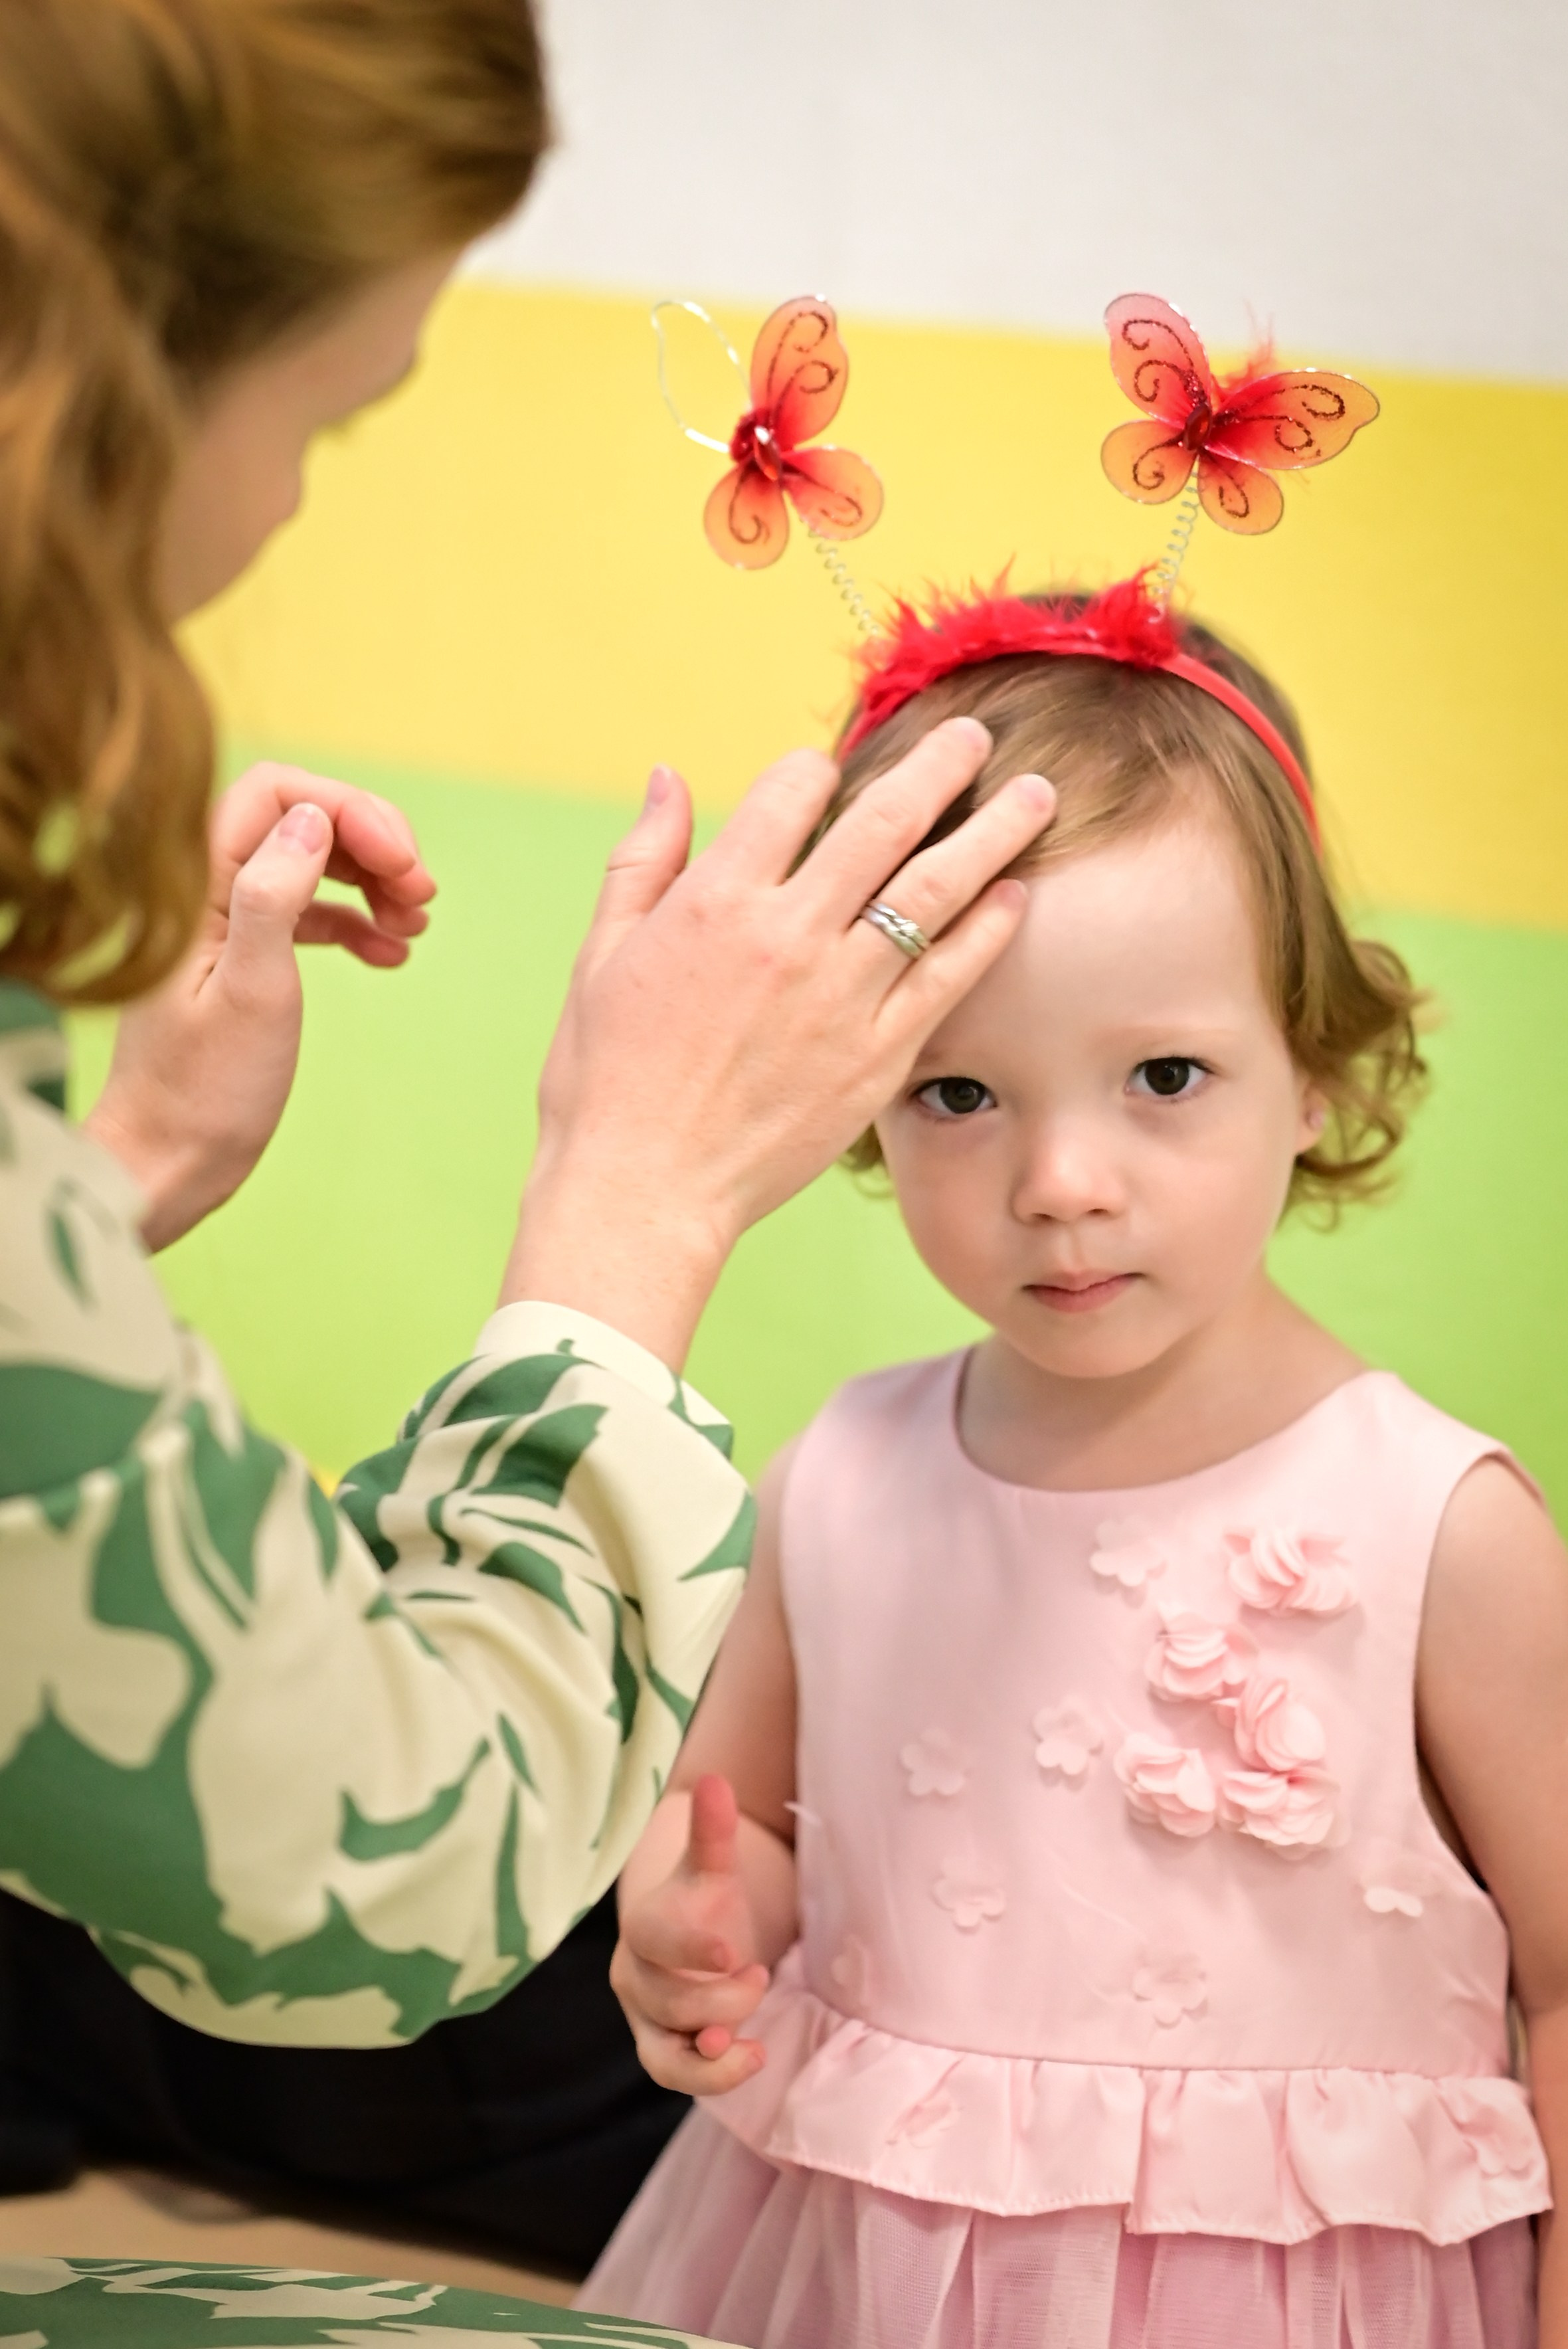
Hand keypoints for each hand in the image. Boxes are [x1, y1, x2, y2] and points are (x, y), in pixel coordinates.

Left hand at [85, 762, 435, 1250]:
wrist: (171, 1160)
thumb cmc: (206, 1089)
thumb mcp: (253, 989)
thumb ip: (275, 894)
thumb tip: (312, 818)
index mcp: (199, 886)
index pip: (277, 793)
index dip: (350, 811)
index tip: (403, 864)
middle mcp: (208, 891)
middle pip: (300, 820)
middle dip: (371, 844)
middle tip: (422, 894)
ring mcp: (228, 923)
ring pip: (311, 864)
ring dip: (372, 882)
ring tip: (416, 925)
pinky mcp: (245, 958)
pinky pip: (308, 913)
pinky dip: (355, 923)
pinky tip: (390, 954)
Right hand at [506, 719, 1053, 1363]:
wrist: (644, 1190)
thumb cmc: (607, 1078)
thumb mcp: (603, 955)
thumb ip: (644, 859)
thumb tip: (669, 774)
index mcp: (715, 901)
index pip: (791, 791)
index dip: (816, 768)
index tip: (832, 770)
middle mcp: (788, 936)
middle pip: (884, 823)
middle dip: (939, 769)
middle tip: (976, 737)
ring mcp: (841, 997)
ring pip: (934, 892)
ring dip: (991, 834)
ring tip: (1035, 796)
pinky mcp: (876, 1057)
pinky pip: (946, 979)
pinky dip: (986, 931)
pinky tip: (1014, 897)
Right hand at [611, 1776, 771, 2094]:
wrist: (689, 1935)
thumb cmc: (703, 1898)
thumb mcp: (713, 1864)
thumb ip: (713, 1829)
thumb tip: (715, 1779)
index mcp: (642, 1924)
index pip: (655, 1939)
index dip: (690, 1947)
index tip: (732, 1952)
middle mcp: (633, 1976)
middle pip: (668, 2001)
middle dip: (721, 1998)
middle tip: (759, 1972)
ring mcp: (646, 2019)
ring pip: (664, 2054)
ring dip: (712, 2054)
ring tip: (754, 2044)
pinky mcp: (662, 2051)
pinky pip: (675, 2077)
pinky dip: (712, 2078)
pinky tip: (753, 2057)